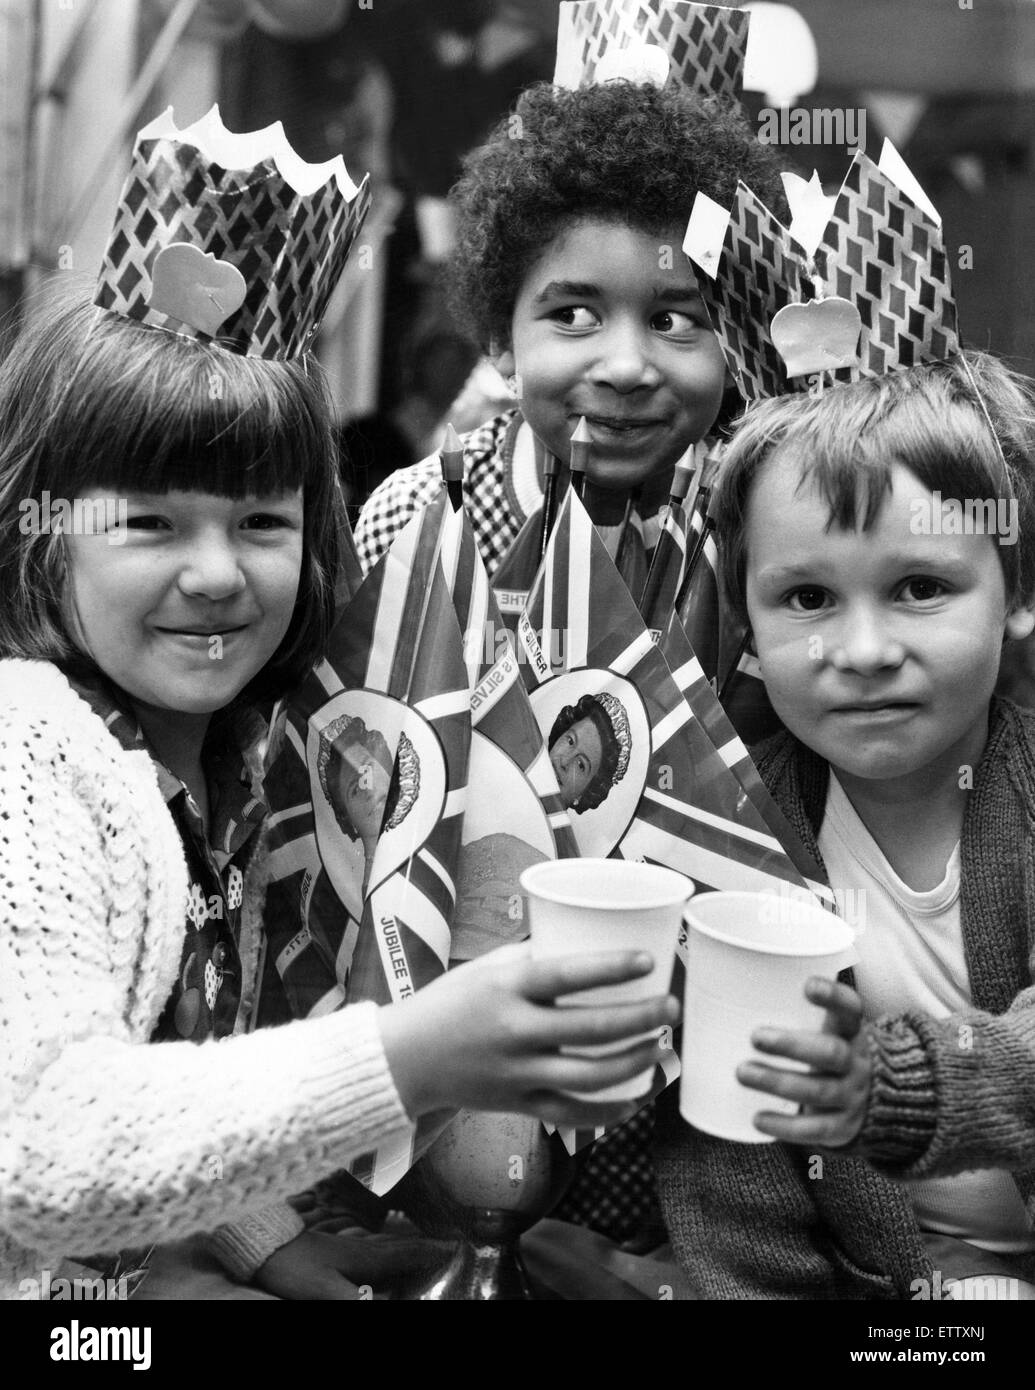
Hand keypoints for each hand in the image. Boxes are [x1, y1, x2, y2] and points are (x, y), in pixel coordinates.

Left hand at [252, 1228, 450, 1300]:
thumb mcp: (327, 1293)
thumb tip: (394, 1304)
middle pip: (399, 1245)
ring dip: (404, 1243)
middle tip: (444, 1246)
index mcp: (365, 1256)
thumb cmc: (295, 1268)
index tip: (453, 1248)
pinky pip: (368, 1242)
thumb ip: (360, 1304)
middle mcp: (360, 1245)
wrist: (262, 1242)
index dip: (430, 1252)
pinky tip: (376, 1246)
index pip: (406, 1253)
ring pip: (383, 1242)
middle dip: (423, 1246)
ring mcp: (345, 1242)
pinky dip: (382, 1244)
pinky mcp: (331, 1244)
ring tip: (418, 1245)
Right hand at [378, 942, 679, 1128]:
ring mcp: (516, 1073)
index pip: (565, 974)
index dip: (611, 967)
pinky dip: (608, 1111)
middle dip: (639, 1019)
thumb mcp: (488, 967)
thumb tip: (588, 935)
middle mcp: (513, 1030)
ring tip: (660, 1049)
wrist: (405, 1058)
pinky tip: (636, 1099)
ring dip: (633, 1064)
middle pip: (589, 1029)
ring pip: (588, 1076)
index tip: (648, 960)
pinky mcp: (517, 1104)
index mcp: (506, 987)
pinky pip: (571, 1114)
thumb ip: (535, 957)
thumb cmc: (453, 1001)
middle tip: (670, 1008)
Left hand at [735, 978, 871, 1146]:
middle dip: (792, 1045)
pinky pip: (816, 1129)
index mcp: (850, 1031)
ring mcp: (852, 1096)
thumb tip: (722, 995)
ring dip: (778, 1081)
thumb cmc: (825, 1051)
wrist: (871, 1101)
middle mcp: (856, 1062)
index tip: (808, 985)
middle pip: (832, 1052)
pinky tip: (756, 1118)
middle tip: (756, 1037)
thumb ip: (790, 1011)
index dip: (834, 996)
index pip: (851, 1009)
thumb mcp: (823, 1028)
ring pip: (819, 1090)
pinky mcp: (843, 1127)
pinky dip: (785, 1126)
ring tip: (742, 1073)